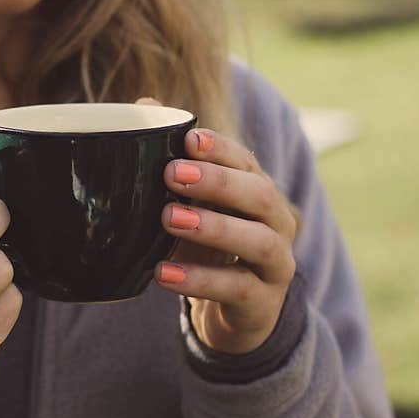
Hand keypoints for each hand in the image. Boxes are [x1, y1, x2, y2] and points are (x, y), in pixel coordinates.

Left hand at [154, 127, 297, 354]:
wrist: (234, 313)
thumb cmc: (209, 248)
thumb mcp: (190, 207)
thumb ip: (171, 161)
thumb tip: (143, 103)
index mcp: (256, 192)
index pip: (246, 162)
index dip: (220, 149)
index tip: (188, 138)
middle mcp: (275, 222)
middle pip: (258, 194)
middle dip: (217, 182)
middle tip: (171, 174)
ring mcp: (275, 263)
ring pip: (257, 240)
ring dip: (213, 226)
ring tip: (167, 218)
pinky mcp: (262, 302)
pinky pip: (236, 288)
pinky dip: (200, 279)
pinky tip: (163, 274)